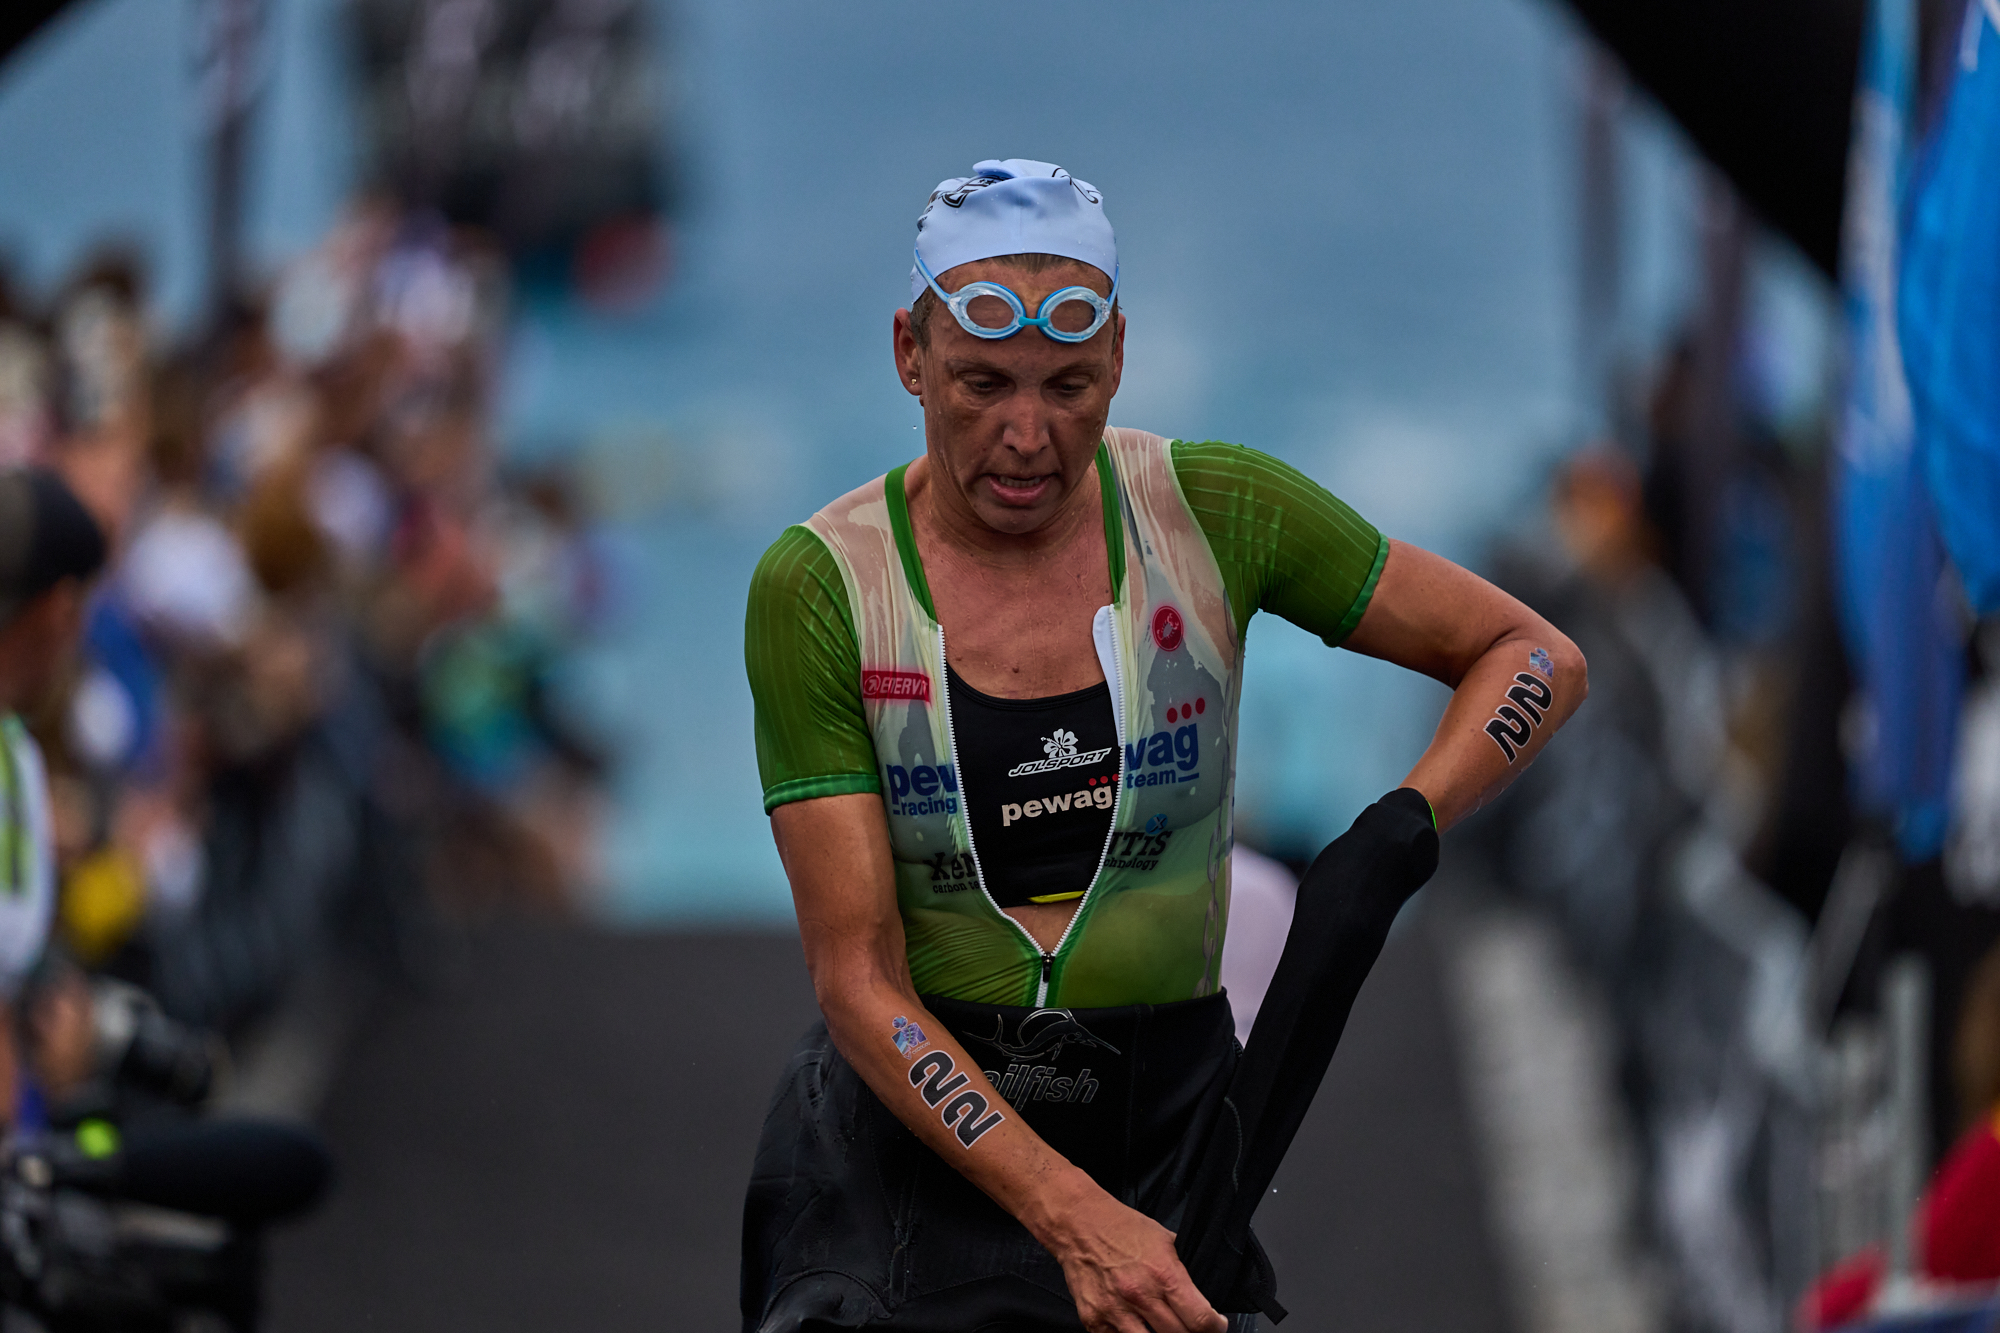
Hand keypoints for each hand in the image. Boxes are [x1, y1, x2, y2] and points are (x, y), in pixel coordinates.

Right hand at [1043, 1182, 1227, 1332]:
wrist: (1078, 1223)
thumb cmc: (1121, 1227)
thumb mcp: (1164, 1239)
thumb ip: (1182, 1269)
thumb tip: (1200, 1292)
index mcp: (1163, 1275)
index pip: (1200, 1319)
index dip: (1215, 1327)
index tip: (1216, 1325)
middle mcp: (1140, 1296)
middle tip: (1190, 1325)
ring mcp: (1115, 1312)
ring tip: (1163, 1327)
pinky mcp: (1094, 1320)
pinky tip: (1136, 1325)